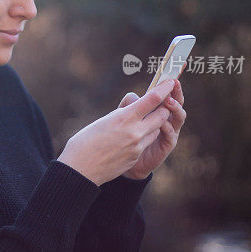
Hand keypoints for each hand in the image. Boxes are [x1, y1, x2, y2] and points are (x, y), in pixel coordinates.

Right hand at [57, 79, 176, 185]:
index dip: (164, 88)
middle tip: (159, 104)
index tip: (170, 81)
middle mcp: (135, 131)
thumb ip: (122, 112)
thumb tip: (133, 105)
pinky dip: (142, 139)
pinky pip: (145, 144)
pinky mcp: (135, 158)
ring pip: (156, 130)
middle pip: (161, 115)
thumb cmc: (85, 141)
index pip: (152, 99)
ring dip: (153, 125)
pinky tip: (127, 141)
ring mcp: (137, 146)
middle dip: (163, 108)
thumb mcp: (104, 120)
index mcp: (124, 117)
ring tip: (139, 123)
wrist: (80, 170)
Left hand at [119, 69, 186, 179]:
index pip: (166, 91)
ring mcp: (169, 131)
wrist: (124, 160)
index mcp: (157, 108)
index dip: (170, 80)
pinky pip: (171, 134)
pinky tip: (163, 123)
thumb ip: (129, 105)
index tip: (174, 66)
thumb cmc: (124, 135)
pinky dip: (168, 127)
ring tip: (168, 101)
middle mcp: (166, 117)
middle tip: (174, 82)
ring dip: (175, 107)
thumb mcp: (124, 117)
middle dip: (177, 91)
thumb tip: (133, 96)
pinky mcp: (167, 144)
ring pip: (179, 116)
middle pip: (177, 101)